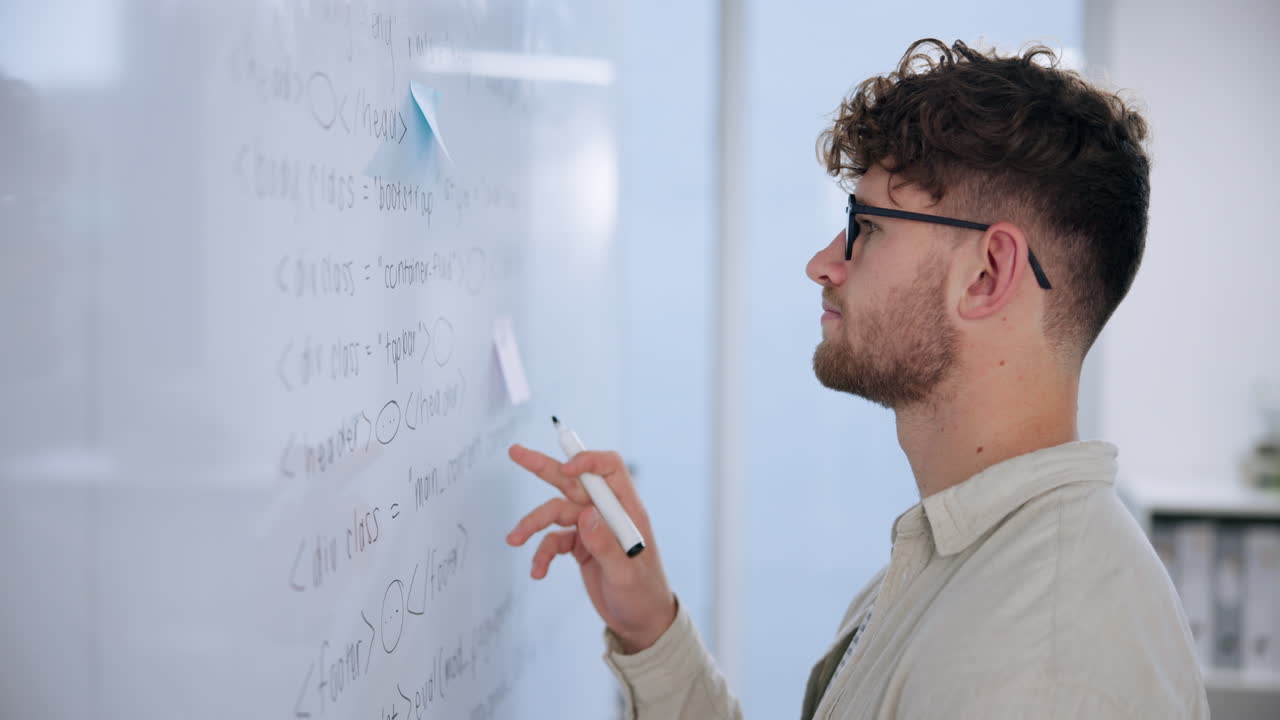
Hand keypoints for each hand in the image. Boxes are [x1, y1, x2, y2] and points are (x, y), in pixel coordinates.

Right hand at [506, 444, 677, 652]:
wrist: (640, 622)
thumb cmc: (644, 594)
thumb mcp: (626, 574)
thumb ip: (606, 545)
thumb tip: (585, 514)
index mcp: (627, 510)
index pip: (609, 469)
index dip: (587, 461)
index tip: (566, 468)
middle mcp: (607, 513)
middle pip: (573, 480)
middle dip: (544, 466)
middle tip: (515, 452)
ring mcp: (591, 528)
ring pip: (555, 512)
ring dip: (533, 524)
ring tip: (513, 538)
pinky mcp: (579, 545)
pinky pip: (553, 541)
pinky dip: (541, 554)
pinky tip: (537, 571)